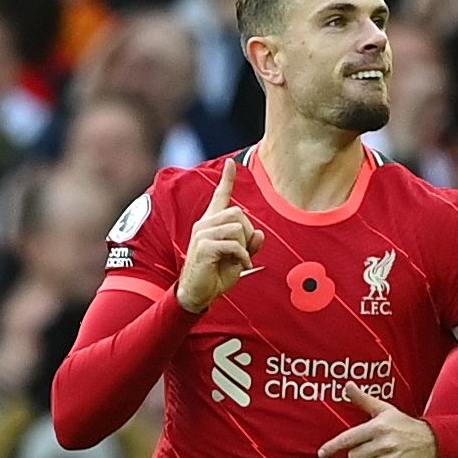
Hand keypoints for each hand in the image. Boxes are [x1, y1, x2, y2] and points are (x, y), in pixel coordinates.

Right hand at [176, 159, 262, 312]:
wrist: (197, 294)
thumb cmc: (216, 275)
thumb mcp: (238, 259)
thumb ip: (249, 244)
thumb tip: (259, 232)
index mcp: (212, 224)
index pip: (220, 197)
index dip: (227, 179)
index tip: (231, 163)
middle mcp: (204, 224)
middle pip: (237, 213)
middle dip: (247, 233)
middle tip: (242, 252)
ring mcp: (202, 234)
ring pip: (237, 227)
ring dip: (244, 246)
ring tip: (237, 260)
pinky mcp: (204, 246)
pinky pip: (234, 244)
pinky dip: (242, 256)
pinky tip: (240, 266)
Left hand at [317, 385, 437, 457]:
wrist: (432, 440)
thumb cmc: (402, 424)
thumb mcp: (384, 409)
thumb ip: (363, 399)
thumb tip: (347, 384)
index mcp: (378, 427)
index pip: (348, 439)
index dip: (332, 446)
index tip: (322, 453)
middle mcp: (385, 443)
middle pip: (353, 457)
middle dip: (358, 455)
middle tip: (371, 449)